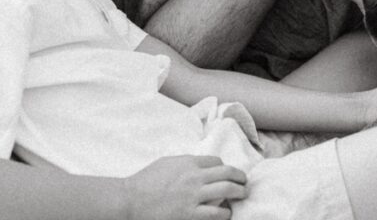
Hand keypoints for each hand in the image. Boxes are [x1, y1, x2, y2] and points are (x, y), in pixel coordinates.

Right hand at [122, 155, 246, 219]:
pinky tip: (226, 214)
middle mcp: (195, 177)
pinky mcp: (190, 215)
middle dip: (241, 178)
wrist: (130, 201)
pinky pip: (217, 214)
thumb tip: (200, 165)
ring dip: (239, 193)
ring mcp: (193, 197)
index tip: (227, 174)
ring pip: (227, 191)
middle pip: (228, 173)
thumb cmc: (145, 182)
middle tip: (245, 183)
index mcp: (189, 162)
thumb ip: (185, 163)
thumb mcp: (167, 163)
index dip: (225, 168)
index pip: (217, 162)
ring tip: (241, 196)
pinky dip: (225, 213)